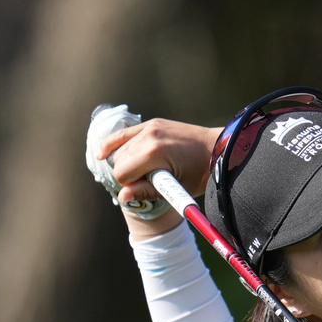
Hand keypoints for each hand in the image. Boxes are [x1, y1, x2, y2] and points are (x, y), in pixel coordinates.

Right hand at [97, 119, 220, 206]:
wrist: (220, 149)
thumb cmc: (202, 172)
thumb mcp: (177, 188)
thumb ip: (148, 192)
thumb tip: (123, 197)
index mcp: (154, 152)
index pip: (123, 174)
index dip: (132, 187)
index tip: (148, 189)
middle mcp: (148, 135)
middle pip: (119, 162)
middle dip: (129, 175)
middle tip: (149, 182)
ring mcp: (149, 127)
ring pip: (120, 150)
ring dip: (124, 163)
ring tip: (142, 172)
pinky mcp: (152, 124)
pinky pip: (123, 134)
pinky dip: (113, 143)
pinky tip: (102, 153)